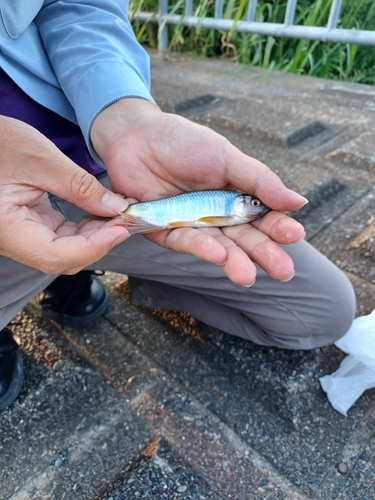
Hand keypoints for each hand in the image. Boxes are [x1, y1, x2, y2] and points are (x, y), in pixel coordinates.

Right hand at [0, 116, 129, 273]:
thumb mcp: (40, 158)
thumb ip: (79, 186)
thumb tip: (115, 207)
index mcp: (7, 229)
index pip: (56, 255)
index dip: (93, 247)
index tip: (122, 229)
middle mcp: (12, 240)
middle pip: (63, 257)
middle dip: (99, 242)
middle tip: (126, 221)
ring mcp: (20, 235)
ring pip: (64, 249)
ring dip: (93, 235)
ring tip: (117, 215)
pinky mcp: (28, 225)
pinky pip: (60, 236)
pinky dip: (82, 227)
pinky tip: (99, 211)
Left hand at [91, 99, 306, 285]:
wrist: (136, 135)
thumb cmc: (184, 142)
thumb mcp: (226, 157)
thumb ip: (259, 181)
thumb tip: (299, 202)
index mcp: (235, 196)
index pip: (262, 217)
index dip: (278, 227)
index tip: (294, 234)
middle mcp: (216, 215)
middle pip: (243, 239)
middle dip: (263, 254)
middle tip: (283, 271)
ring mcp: (192, 225)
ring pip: (218, 247)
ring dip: (234, 261)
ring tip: (248, 276)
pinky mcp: (166, 230)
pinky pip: (185, 242)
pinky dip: (201, 249)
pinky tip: (219, 256)